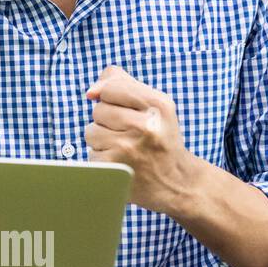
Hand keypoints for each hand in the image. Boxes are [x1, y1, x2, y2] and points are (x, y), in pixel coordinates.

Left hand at [84, 64, 201, 214]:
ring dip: (102, 140)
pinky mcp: (114, 167)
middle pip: (98, 110)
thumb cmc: (159, 137)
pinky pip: (91, 153)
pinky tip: (121, 163)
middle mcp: (145, 126)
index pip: (111, 88)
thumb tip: (91, 92)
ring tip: (125, 148)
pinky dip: (102, 158)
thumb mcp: (154, 104)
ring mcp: (128, 148)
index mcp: (158, 105)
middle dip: (108, 121)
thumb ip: (122, 84)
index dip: (112, 99)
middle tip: (131, 134)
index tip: (127, 111)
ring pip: (91, 131)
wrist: (177, 182)